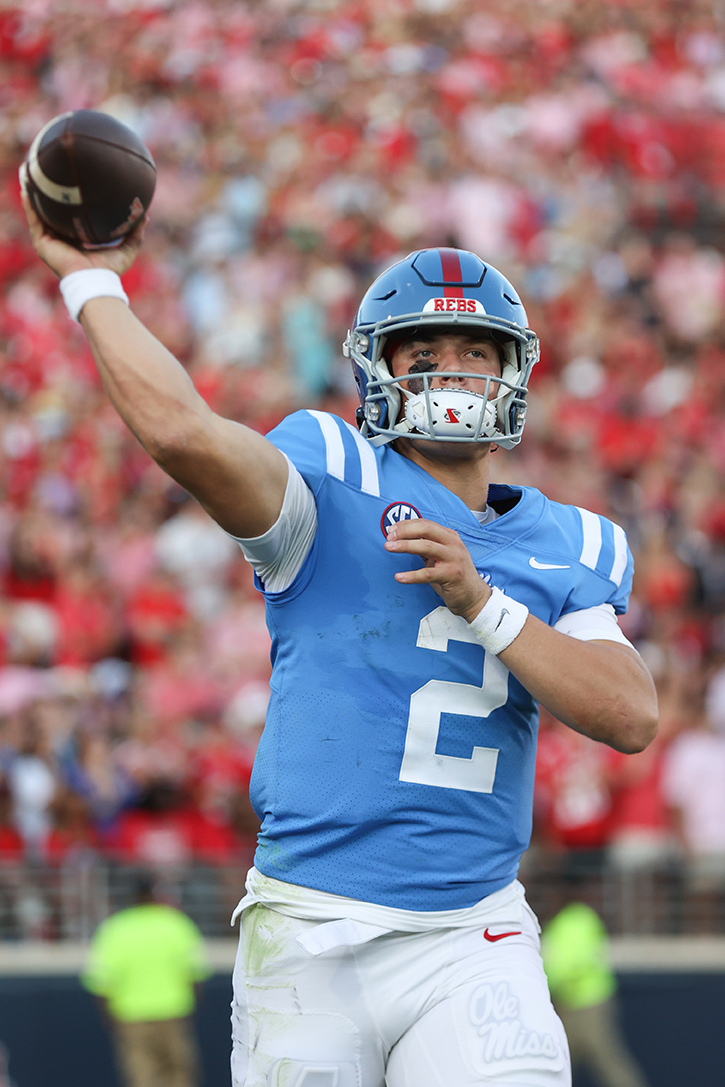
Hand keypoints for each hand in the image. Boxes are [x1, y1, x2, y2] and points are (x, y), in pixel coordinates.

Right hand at [19, 179, 146, 279]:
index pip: (72, 219)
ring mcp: (50, 242)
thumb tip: (145, 216)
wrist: (94, 281)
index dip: (73, 205)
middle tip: (53, 175)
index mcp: (77, 242)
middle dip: (51, 197)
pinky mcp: (42, 243)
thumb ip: (135, 233)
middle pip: (54, 215)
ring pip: (40, 215)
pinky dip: (30, 205)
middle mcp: (62, 241)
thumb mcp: (126, 249)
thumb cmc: (110, 271)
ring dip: (36, 196)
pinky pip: (34, 220)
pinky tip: (27, 188)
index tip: (75, 187)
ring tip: (32, 175)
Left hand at [384, 518, 490, 621]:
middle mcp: (453, 544)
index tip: (391, 529)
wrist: (474, 596)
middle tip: (388, 537)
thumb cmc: (453, 576)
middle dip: (404, 531)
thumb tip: (400, 537)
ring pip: (426, 547)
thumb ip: (425, 546)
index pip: (426, 523)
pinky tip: (399, 577)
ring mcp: (454, 559)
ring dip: (405, 546)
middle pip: (426, 530)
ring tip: (388, 547)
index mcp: (450, 537)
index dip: (406, 525)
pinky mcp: (452, 575)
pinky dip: (411, 576)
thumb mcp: (440, 556)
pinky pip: (427, 574)